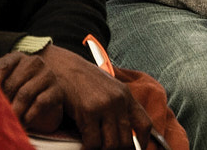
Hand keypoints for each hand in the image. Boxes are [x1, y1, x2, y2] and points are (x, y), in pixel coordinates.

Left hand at [0, 51, 65, 134]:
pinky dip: (29, 115)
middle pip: (12, 83)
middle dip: (3, 102)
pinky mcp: (56, 90)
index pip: (2, 67)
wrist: (47, 102)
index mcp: (17, 57)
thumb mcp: (6, 83)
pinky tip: (24, 122)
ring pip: (25, 94)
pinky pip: (40, 103)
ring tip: (9, 121)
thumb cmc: (20, 91)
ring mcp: (47, 74)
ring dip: (15, 111)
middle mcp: (33, 62)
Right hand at [37, 45, 153, 149]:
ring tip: (96, 148)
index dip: (143, 142)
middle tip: (107, 149)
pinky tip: (84, 147)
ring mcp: (104, 106)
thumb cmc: (82, 78)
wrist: (62, 65)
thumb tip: (122, 128)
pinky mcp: (88, 111)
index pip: (144, 124)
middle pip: (127, 140)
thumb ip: (117, 105)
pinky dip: (88, 149)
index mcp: (125, 95)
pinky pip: (93, 142)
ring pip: (111, 145)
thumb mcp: (107, 87)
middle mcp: (118, 100)